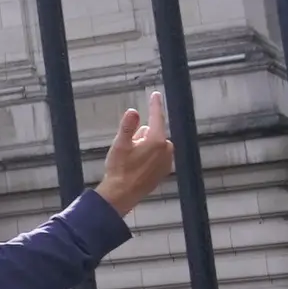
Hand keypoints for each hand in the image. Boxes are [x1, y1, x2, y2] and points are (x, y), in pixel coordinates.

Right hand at [96, 90, 173, 216]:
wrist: (122, 194)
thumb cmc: (120, 169)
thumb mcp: (119, 145)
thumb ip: (127, 126)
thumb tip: (133, 111)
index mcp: (157, 141)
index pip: (157, 117)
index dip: (155, 105)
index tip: (156, 94)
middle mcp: (166, 150)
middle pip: (153, 132)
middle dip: (142, 135)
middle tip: (127, 148)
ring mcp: (167, 161)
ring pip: (155, 144)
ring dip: (145, 146)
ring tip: (130, 159)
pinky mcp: (164, 170)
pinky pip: (157, 156)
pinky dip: (148, 156)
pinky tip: (136, 166)